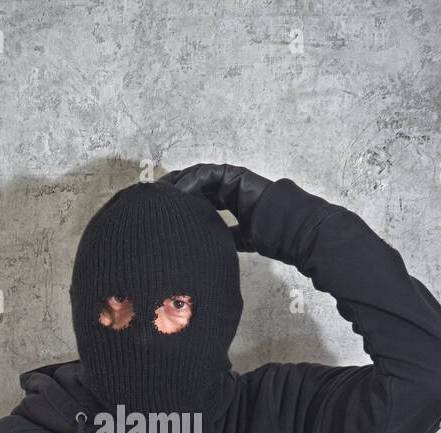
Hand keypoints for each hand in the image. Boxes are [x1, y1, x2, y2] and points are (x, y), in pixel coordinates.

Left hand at [158, 163, 273, 252]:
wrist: (286, 231)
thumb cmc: (268, 237)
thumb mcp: (239, 240)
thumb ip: (225, 238)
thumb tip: (209, 249)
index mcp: (229, 201)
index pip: (199, 199)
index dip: (181, 204)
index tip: (163, 213)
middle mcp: (229, 188)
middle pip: (195, 186)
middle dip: (175, 192)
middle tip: (154, 201)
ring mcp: (232, 180)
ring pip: (198, 177)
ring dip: (179, 184)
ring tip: (161, 194)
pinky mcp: (235, 175)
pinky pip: (207, 175)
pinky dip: (191, 181)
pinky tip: (178, 192)